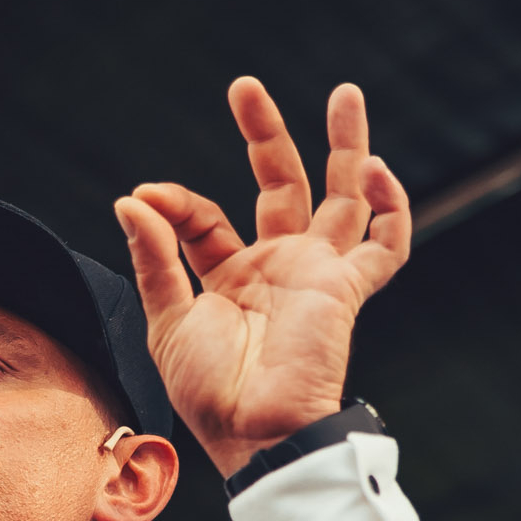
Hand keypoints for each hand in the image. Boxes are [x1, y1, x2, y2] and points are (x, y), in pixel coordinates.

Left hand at [115, 79, 410, 476]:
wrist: (256, 432)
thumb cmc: (210, 392)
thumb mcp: (168, 320)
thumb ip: (154, 259)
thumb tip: (130, 198)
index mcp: (228, 279)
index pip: (206, 219)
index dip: (177, 203)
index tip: (149, 196)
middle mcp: (276, 269)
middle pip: (281, 186)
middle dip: (266, 135)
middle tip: (246, 87)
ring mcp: (316, 275)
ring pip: (343, 198)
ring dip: (345, 145)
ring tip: (345, 92)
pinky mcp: (347, 288)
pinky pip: (387, 242)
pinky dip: (390, 205)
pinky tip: (373, 167)